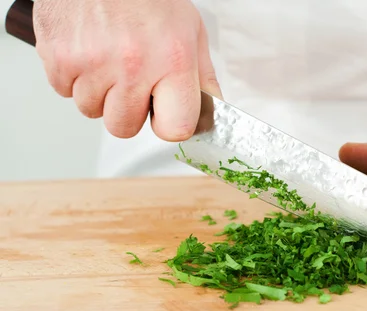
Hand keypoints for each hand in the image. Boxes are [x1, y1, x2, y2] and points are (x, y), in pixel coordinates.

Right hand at [33, 0, 220, 139]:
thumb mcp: (190, 30)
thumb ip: (202, 76)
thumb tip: (211, 111)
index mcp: (172, 60)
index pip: (174, 128)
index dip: (168, 124)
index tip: (164, 113)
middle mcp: (132, 65)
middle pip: (124, 128)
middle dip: (128, 110)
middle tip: (132, 79)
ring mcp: (92, 63)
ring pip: (91, 110)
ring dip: (99, 93)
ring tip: (109, 58)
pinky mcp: (58, 58)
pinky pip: (64, 91)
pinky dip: (74, 77)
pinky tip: (88, 50)